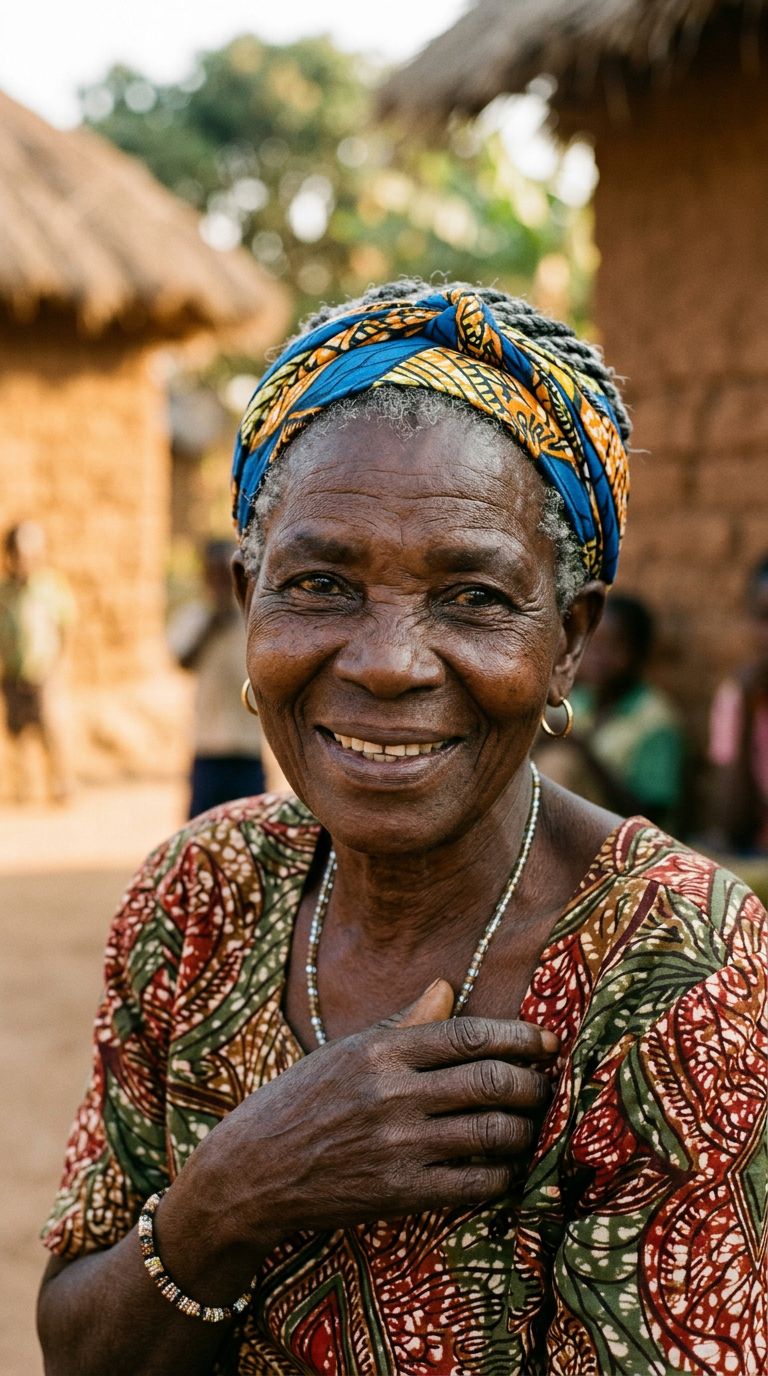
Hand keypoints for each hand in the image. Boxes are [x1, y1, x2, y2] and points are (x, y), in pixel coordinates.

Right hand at [195, 980, 557, 1248]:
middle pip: (492, 1082)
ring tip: (530, 1125)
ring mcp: (398, 1146)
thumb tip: (447, 986)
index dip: (519, 1037)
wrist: (250, 1172)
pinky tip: (505, 1167)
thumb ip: (404, 1022)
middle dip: (533, 1084)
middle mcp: (393, 1094)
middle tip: (545, 1085)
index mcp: (381, 1050)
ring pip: (494, 1134)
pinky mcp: (400, 1193)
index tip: (547, 1040)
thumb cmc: (300, 1102)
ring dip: (526, 1129)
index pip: (469, 1035)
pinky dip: (504, 1175)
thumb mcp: (345, 1050)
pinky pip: (476, 1184)